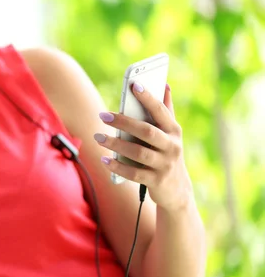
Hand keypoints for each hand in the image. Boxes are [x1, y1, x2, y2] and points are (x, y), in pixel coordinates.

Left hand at [94, 82, 192, 211]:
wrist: (178, 191)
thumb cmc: (168, 154)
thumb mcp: (171, 134)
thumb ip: (166, 111)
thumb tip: (165, 85)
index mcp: (174, 131)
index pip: (160, 111)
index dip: (148, 98)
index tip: (133, 85)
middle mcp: (172, 147)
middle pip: (146, 131)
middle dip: (124, 122)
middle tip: (102, 115)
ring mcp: (165, 165)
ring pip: (138, 153)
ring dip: (116, 144)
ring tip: (98, 137)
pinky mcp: (156, 181)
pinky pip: (134, 174)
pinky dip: (118, 166)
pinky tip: (104, 160)